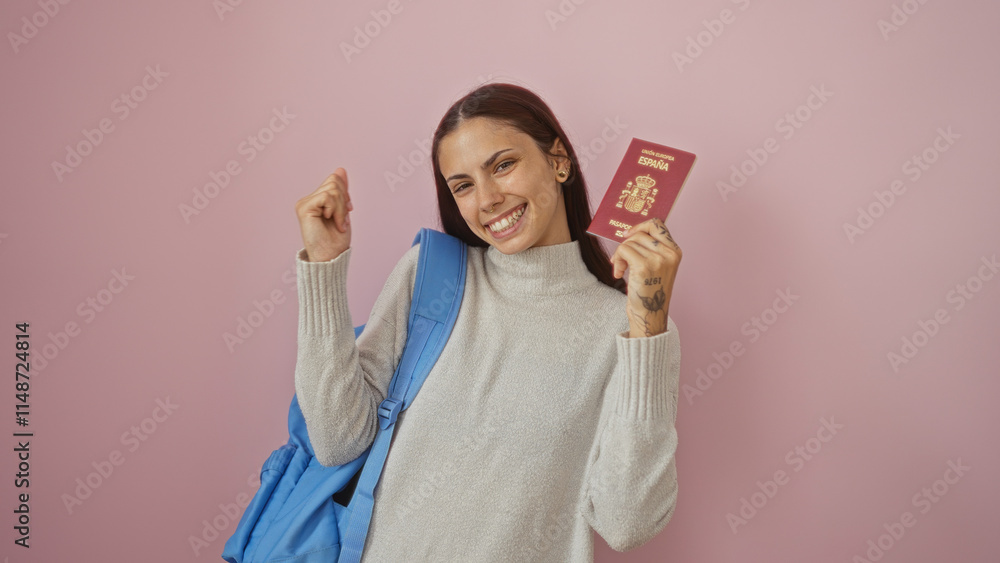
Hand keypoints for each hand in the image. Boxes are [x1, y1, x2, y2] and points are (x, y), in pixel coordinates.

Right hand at [295, 168, 352, 261]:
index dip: (345, 193)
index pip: (334, 180)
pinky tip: (331, 221)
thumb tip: (340, 169)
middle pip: (334, 181)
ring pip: (332, 189)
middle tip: (343, 219)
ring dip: (341, 208)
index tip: (347, 210)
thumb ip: (340, 191)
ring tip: (339, 223)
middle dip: (344, 201)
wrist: (331, 257)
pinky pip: (326, 197)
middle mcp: (308, 199)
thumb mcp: (342, 210)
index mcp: (317, 199)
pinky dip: (335, 210)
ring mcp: (304, 203)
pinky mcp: (304, 208)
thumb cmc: (336, 240)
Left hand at [609, 218, 680, 337]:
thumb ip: (650, 249)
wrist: (649, 316)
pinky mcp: (644, 266)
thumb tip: (629, 232)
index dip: (640, 226)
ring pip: (630, 242)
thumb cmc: (649, 292)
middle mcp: (669, 254)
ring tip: (621, 270)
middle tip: (621, 260)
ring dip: (620, 255)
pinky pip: (623, 250)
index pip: (658, 224)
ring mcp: (658, 260)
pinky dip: (617, 260)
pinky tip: (618, 274)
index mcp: (675, 252)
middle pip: (640, 233)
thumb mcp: (657, 267)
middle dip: (626, 245)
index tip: (628, 235)